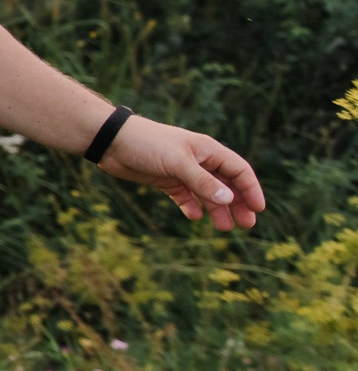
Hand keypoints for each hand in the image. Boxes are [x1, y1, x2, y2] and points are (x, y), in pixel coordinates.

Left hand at [101, 115, 264, 230]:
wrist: (112, 142)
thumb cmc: (147, 144)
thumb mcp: (178, 163)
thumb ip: (202, 182)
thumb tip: (228, 200)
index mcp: (208, 150)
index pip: (238, 171)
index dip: (251, 189)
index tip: (258, 209)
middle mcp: (199, 160)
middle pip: (225, 184)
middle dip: (238, 204)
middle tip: (246, 225)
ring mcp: (182, 171)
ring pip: (206, 193)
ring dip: (217, 209)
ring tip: (224, 228)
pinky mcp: (165, 180)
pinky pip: (184, 196)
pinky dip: (191, 207)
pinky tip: (194, 217)